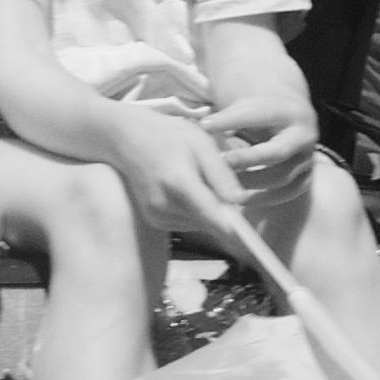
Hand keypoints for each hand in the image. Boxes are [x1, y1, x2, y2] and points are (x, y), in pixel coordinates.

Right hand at [107, 105, 266, 260]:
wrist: (127, 140)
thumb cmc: (169, 135)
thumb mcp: (202, 143)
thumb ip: (221, 174)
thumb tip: (240, 201)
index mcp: (178, 183)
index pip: (212, 216)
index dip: (235, 232)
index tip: (252, 244)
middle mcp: (164, 205)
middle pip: (209, 223)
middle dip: (225, 214)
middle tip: (221, 186)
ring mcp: (156, 215)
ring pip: (200, 224)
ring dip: (210, 212)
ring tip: (198, 181)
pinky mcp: (154, 221)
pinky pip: (187, 223)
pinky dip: (196, 212)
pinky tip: (187, 190)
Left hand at [202, 95, 319, 196]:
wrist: (288, 123)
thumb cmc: (258, 116)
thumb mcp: (245, 108)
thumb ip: (228, 117)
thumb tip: (202, 128)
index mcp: (288, 110)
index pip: (259, 114)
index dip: (230, 121)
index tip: (203, 126)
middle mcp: (304, 135)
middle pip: (277, 152)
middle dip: (246, 159)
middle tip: (221, 163)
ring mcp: (307, 159)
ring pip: (281, 177)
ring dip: (250, 182)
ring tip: (224, 184)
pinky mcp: (305, 179)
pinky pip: (286, 194)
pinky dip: (262, 198)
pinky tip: (240, 199)